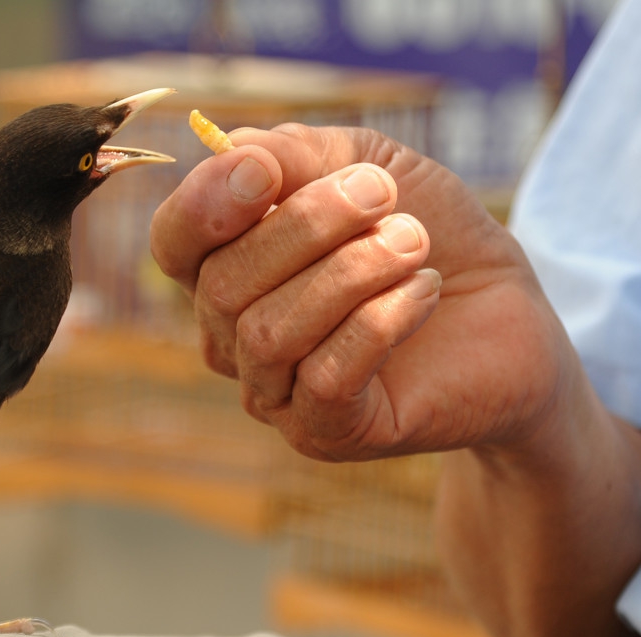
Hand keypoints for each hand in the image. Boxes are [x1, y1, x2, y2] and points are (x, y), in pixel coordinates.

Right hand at [151, 125, 570, 462]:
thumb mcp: (368, 163)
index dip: (203, 205)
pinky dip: (379, 324)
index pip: (174, 243)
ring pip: (267, 334)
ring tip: (413, 242)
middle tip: (382, 194)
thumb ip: (297, 152)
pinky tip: (423, 293)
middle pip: (223, 286)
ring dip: (351, 273)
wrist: (513, 313)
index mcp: (227, 267)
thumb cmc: (428, 235)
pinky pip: (323, 380)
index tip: (268, 170)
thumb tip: (237, 152)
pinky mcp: (325, 434)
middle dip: (306, 227)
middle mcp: (233, 338)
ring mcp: (273, 393)